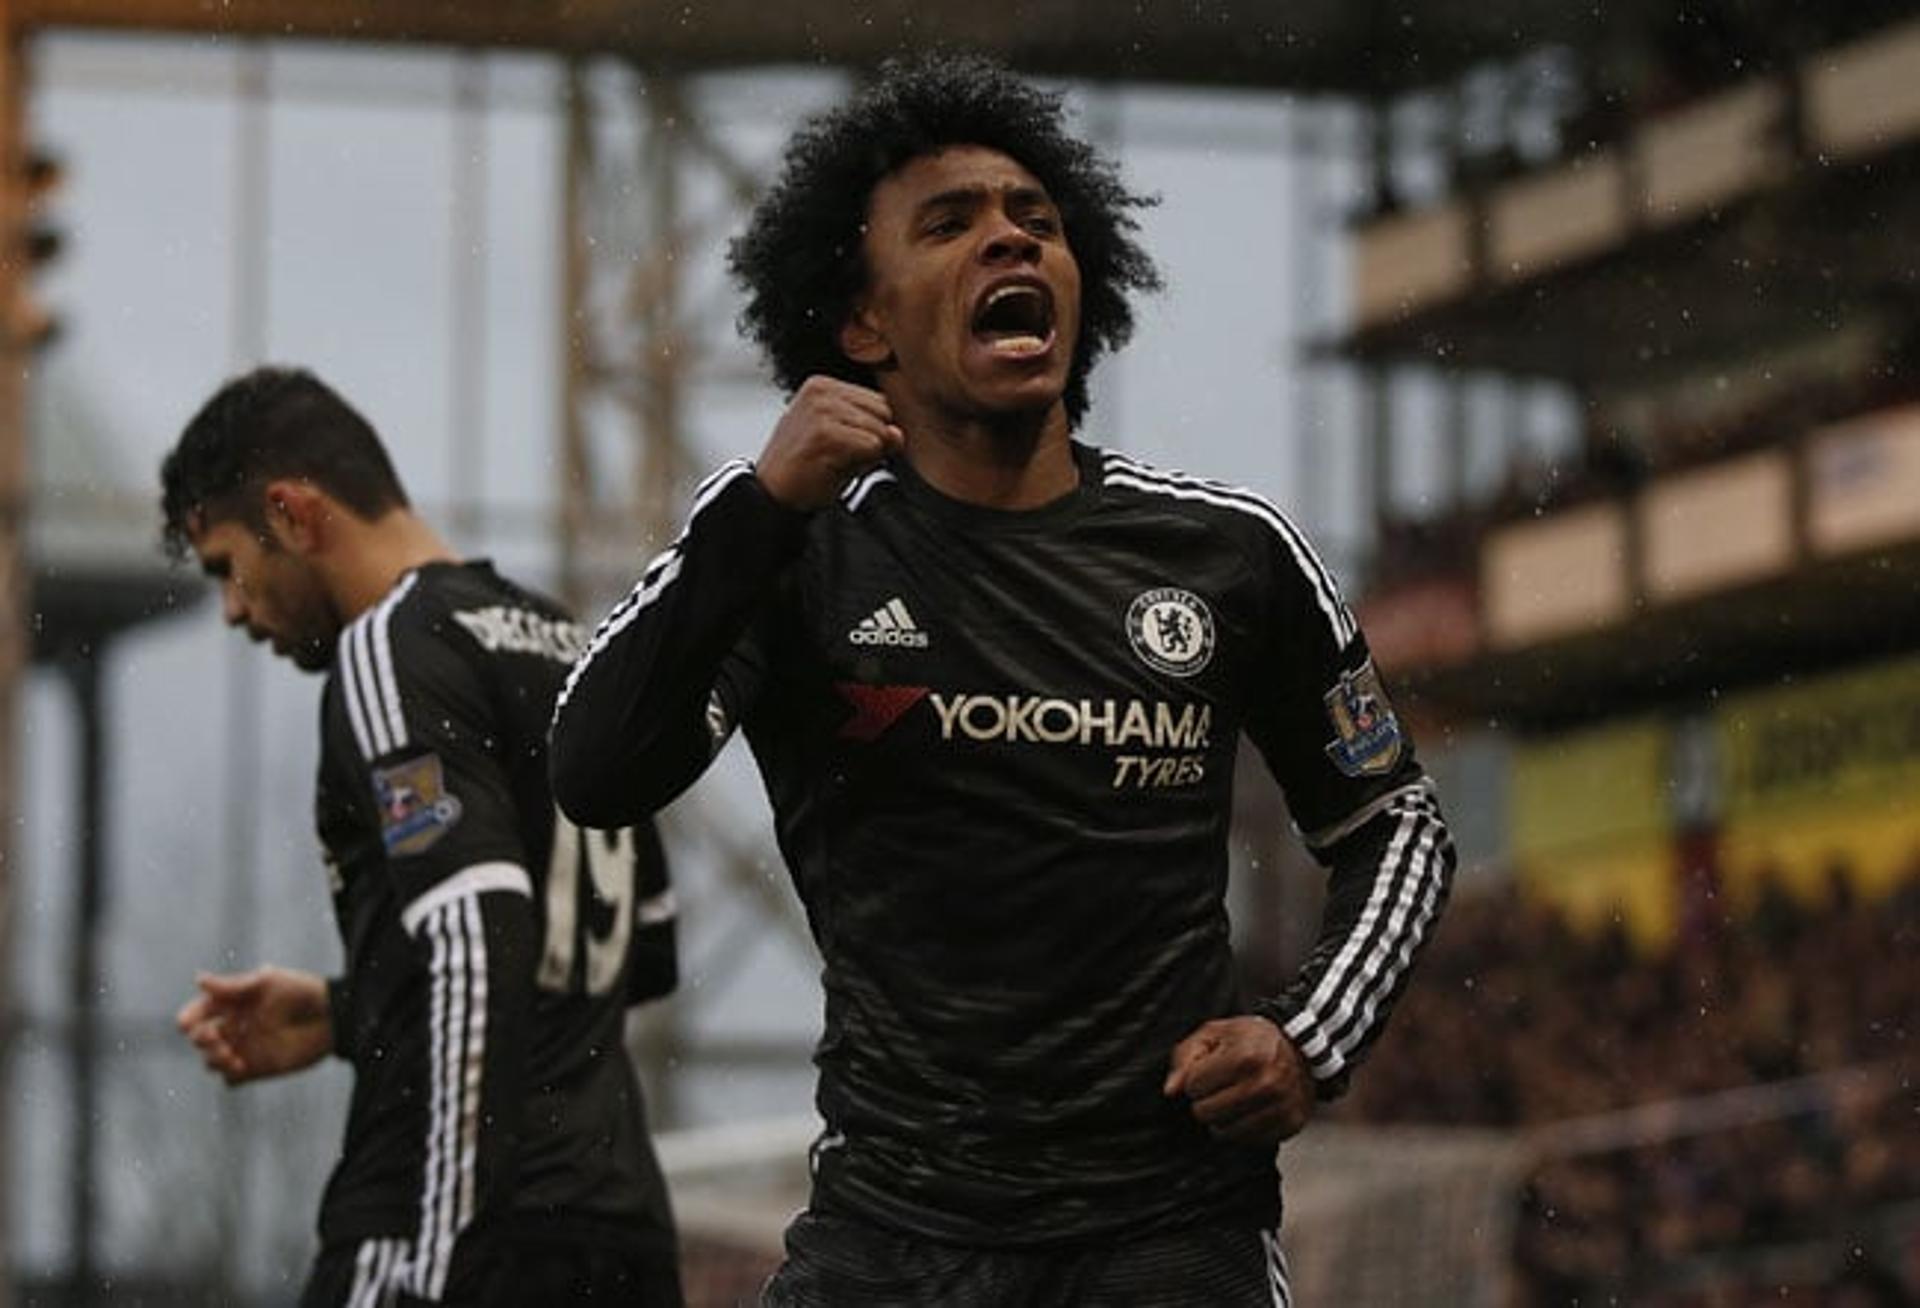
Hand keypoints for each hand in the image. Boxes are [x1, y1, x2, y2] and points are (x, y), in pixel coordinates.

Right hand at [176, 966, 332, 1085]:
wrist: (333, 1017)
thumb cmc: (303, 992)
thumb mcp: (270, 982)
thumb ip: (234, 986)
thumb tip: (198, 980)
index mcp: (233, 1003)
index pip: (199, 1013)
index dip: (189, 1018)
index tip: (188, 1024)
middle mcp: (235, 1026)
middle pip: (200, 1039)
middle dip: (202, 1039)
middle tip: (218, 1037)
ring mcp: (244, 1048)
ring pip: (211, 1061)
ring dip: (213, 1059)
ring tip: (232, 1054)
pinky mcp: (257, 1069)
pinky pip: (230, 1080)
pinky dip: (229, 1076)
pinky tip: (242, 1067)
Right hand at [755, 376, 903, 509]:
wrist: (773, 493)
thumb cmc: (805, 467)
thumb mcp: (844, 442)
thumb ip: (875, 434)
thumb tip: (898, 435)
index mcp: (822, 386)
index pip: (878, 401)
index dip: (872, 429)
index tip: (844, 445)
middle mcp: (821, 391)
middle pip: (883, 411)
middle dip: (872, 439)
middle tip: (840, 455)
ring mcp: (821, 409)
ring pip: (879, 430)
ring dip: (864, 455)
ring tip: (833, 460)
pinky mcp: (824, 432)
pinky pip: (871, 446)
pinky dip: (860, 464)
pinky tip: (831, 466)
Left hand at [1163, 1016, 1314, 1146]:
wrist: (1299, 1048)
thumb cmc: (1252, 1039)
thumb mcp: (1214, 1034)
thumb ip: (1186, 1057)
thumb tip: (1172, 1090)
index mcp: (1245, 1056)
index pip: (1193, 1086)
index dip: (1196, 1078)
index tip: (1210, 1070)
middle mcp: (1266, 1083)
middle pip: (1205, 1112)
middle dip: (1206, 1099)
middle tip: (1220, 1085)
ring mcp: (1280, 1106)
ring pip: (1224, 1131)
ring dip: (1222, 1117)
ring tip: (1233, 1097)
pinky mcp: (1290, 1124)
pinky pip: (1248, 1140)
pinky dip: (1242, 1128)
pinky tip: (1249, 1109)